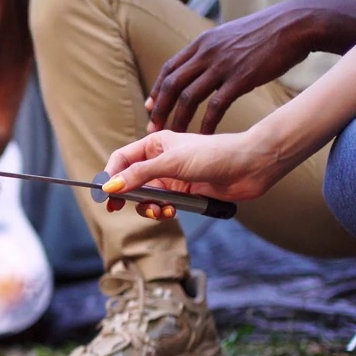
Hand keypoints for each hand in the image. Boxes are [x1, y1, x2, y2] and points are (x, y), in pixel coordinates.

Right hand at [101, 129, 283, 218]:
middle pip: (130, 180)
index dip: (111, 174)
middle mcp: (160, 161)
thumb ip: (139, 175)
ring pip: (146, 197)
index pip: (122, 159)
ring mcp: (172, 178)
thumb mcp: (171, 162)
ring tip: (158, 210)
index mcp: (155, 144)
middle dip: (126, 195)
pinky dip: (163, 211)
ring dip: (147, 206)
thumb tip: (111, 186)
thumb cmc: (214, 154)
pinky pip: (163, 205)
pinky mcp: (184, 194)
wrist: (250, 167)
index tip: (105, 191)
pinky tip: (172, 211)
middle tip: (117, 207)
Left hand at [146, 5, 313, 134]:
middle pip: (172, 85)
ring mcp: (223, 65)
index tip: (150, 107)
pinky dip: (206, 123)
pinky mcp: (241, 78)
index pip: (169, 69)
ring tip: (174, 136)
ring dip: (178, 119)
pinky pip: (216, 106)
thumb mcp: (230, 35)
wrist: (295, 25)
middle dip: (159, 109)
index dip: (157, 90)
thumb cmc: (266, 33)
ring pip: (189, 97)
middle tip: (152, 128)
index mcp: (202, 43)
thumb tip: (201, 67)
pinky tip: (203, 136)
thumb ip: (212, 51)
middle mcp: (207, 53)